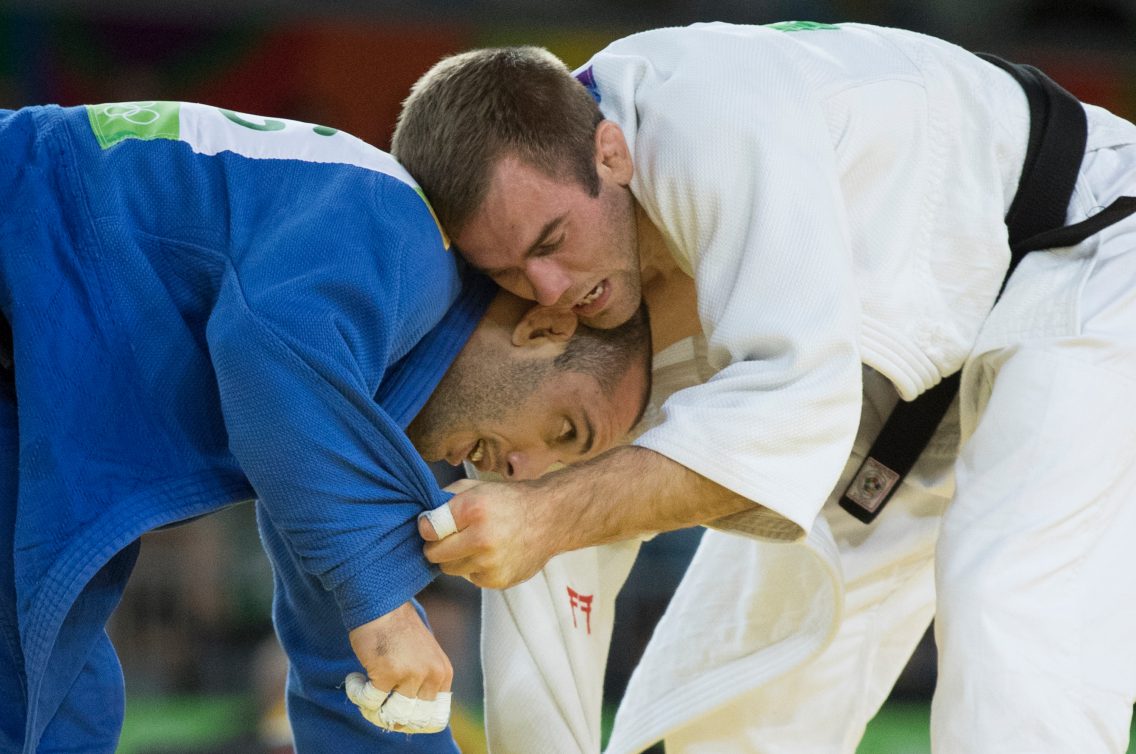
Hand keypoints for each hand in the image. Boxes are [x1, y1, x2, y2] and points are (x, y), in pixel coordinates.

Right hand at [346, 602, 452, 732]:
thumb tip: (408, 715)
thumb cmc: (398, 627)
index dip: (416, 721)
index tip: (397, 712)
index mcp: (443, 672)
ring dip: (374, 707)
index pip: (436, 716)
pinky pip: (370, 701)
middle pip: (413, 718)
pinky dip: (358, 694)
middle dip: (393, 717)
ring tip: (365, 689)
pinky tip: (354, 679)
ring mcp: (410, 675)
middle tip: (378, 703)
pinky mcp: (386, 673)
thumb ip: (423, 680)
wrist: (380, 603)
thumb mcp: (423, 654)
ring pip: (392, 713)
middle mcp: (431, 675)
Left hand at [419, 480, 558, 588]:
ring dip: (456, 558)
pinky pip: (471, 578)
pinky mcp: (498, 580)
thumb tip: (418, 516)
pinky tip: (492, 554)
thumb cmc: (509, 500)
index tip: (433, 524)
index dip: (427, 527)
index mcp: (474, 509)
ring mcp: (491, 563)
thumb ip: (444, 499)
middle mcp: (483, 538)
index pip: (428, 529)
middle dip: (437, 546)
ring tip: (475, 543)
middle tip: (450, 536)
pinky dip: (475, 568)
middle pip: (434, 554)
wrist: (551, 518)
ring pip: (450, 569)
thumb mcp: (476, 488)